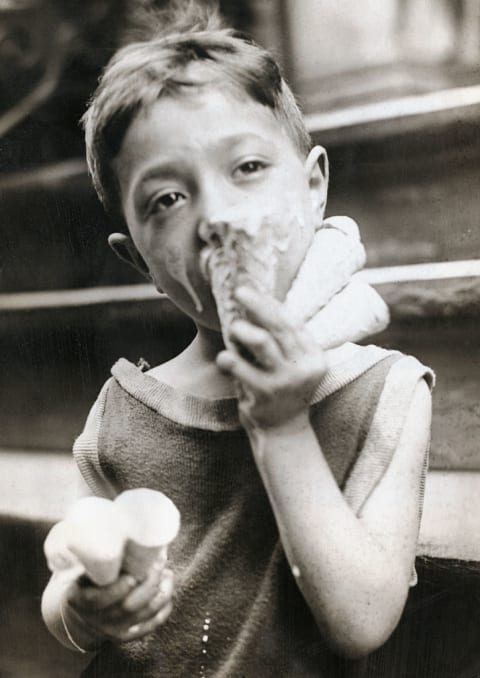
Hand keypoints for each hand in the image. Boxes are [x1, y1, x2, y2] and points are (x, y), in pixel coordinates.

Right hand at [64, 564, 173, 645]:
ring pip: (144, 614)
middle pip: (128, 606)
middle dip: (148, 583)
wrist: (82, 616)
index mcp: (81, 601)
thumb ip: (101, 560)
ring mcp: (113, 630)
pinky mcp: (128, 636)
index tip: (132, 575)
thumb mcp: (84, 572)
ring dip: (161, 591)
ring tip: (167, 573)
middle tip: (159, 563)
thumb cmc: (87, 583)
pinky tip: (167, 588)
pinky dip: (164, 607)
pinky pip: (151, 625)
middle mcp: (97, 620)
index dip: (117, 589)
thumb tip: (127, 536)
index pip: (98, 599)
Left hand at [216, 287, 326, 429]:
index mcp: (314, 356)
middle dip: (258, 306)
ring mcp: (285, 381)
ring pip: (261, 342)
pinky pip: (242, 368)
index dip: (271, 304)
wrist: (283, 431)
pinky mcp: (265, 394)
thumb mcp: (291, 364)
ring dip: (242, 330)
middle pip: (279, 326)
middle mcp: (304, 367)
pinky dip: (229, 359)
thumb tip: (257, 302)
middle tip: (240, 292)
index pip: (292, 322)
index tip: (254, 289)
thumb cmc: (281, 389)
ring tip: (232, 329)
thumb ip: (281, 340)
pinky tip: (224, 357)